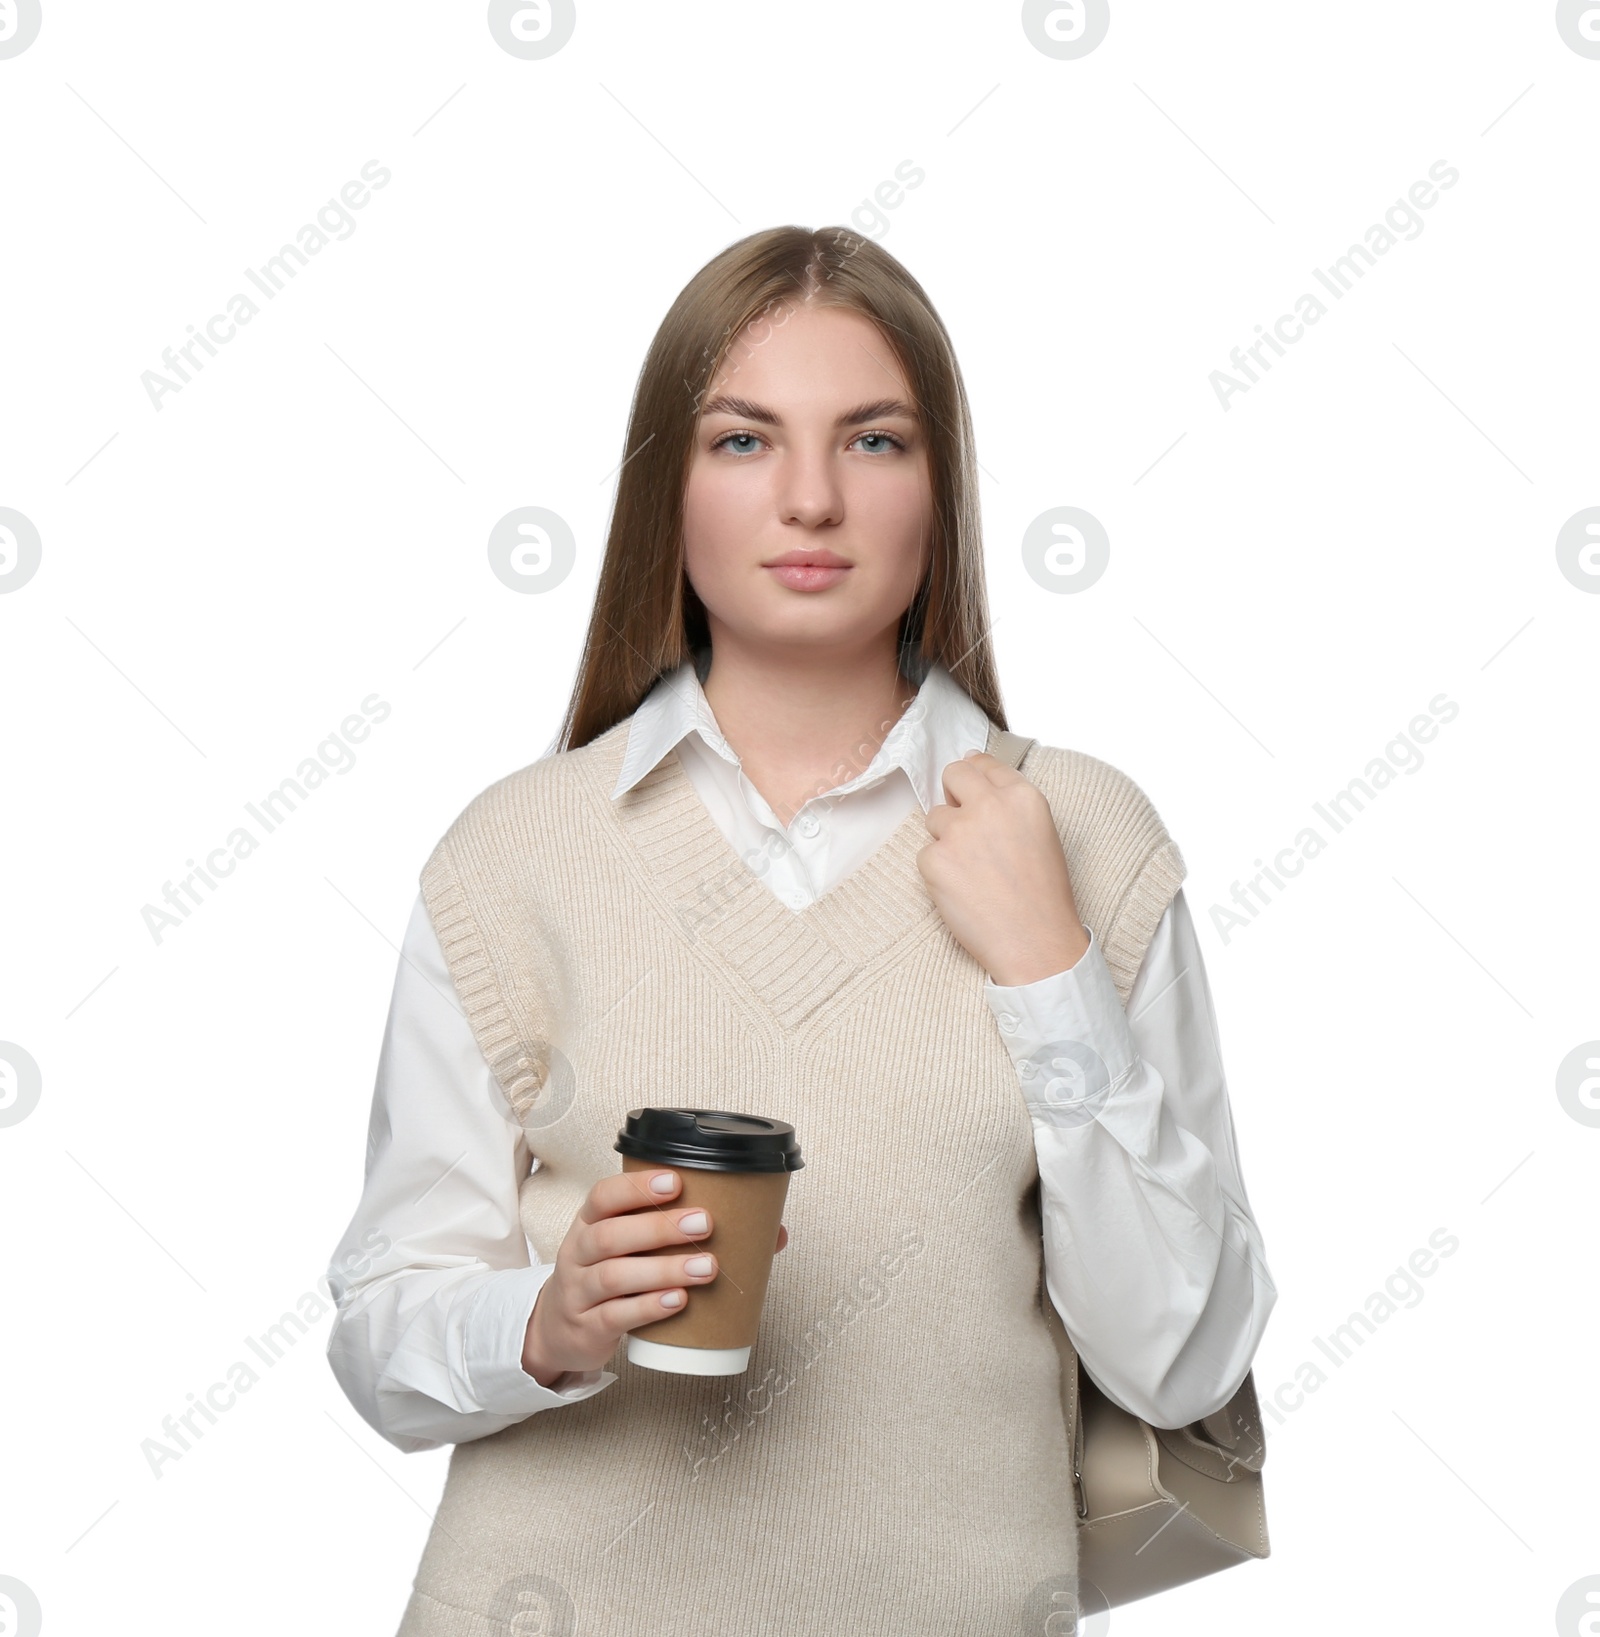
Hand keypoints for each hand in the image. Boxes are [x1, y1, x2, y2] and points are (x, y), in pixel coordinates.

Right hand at [521, 1168, 789, 1387]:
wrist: (557, 1330)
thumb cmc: (610, 1275)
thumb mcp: (630, 1248)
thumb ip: (685, 1235)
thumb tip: (772, 1232)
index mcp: (590, 1222)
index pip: (604, 1196)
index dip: (637, 1187)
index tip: (676, 1180)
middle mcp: (578, 1253)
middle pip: (611, 1235)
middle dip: (659, 1227)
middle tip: (705, 1224)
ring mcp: (578, 1293)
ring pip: (614, 1277)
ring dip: (663, 1270)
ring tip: (706, 1267)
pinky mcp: (587, 1329)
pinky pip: (615, 1317)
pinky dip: (648, 1308)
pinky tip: (677, 1303)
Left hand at [918, 750, 1089, 986]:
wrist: (1036, 942)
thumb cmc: (1043, 895)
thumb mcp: (1042, 833)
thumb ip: (1010, 802)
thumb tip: (975, 771)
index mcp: (1022, 796)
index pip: (984, 764)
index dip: (975, 778)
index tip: (972, 790)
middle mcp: (989, 806)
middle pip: (952, 775)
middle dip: (953, 793)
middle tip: (965, 825)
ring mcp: (958, 831)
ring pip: (935, 818)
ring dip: (947, 839)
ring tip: (974, 871)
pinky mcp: (934, 859)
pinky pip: (926, 854)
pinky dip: (939, 871)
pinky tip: (964, 890)